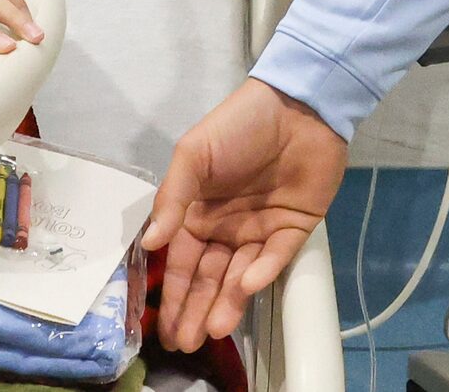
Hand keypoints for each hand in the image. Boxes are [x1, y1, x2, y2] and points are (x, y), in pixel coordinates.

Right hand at [142, 80, 349, 351]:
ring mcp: (260, 231)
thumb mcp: (194, 154)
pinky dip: (260, 273)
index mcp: (198, 212)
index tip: (163, 327)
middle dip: (195, 310)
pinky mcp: (293, 230)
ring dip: (226, 303)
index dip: (173, 294)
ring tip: (211, 329)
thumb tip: (150, 243)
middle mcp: (226, 228)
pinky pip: (275, 258)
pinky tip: (245, 285)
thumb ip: (172, 199)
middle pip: (209, 278)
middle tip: (185, 343)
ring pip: (240, 276)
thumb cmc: (238, 126)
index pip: (182, 262)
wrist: (298, 106)